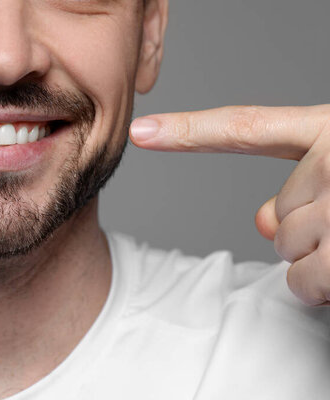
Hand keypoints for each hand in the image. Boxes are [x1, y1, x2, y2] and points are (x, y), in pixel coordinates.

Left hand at [129, 105, 329, 305]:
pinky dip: (323, 286)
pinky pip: (302, 280)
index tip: (141, 131)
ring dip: (320, 257)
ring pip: (285, 248)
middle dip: (306, 229)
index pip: (244, 128)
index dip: (189, 131)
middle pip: (273, 214)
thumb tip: (261, 221)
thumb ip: (302, 184)